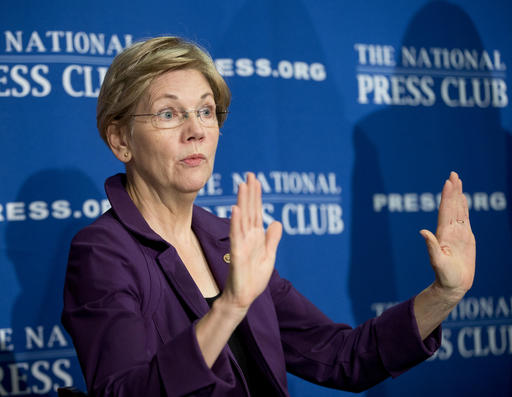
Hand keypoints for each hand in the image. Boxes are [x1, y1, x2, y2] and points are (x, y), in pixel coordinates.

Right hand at [222, 172, 282, 310]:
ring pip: (242, 219)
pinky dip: (236, 222)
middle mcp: (248, 237)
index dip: (256, 196)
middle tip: (249, 174)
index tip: (255, 179)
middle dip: (250, 193)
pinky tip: (236, 210)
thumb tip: (277, 222)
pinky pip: (236, 236)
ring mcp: (241, 244)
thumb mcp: (269, 256)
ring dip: (242, 202)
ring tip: (242, 185)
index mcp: (256, 237)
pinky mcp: (237, 254)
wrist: (244, 297)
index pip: (256, 212)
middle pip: (249, 211)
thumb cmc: (254, 278)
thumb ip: (272, 239)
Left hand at [420, 172, 475, 302]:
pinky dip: (464, 207)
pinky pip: (465, 218)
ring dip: (458, 195)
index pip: (445, 210)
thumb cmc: (445, 276)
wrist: (453, 285)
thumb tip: (422, 232)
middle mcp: (449, 230)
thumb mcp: (437, 262)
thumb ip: (431, 247)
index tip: (448, 182)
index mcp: (443, 233)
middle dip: (453, 190)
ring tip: (457, 180)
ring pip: (459, 209)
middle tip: (453, 174)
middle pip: (452, 206)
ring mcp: (458, 232)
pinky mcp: (466, 237)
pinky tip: (463, 198)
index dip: (447, 196)